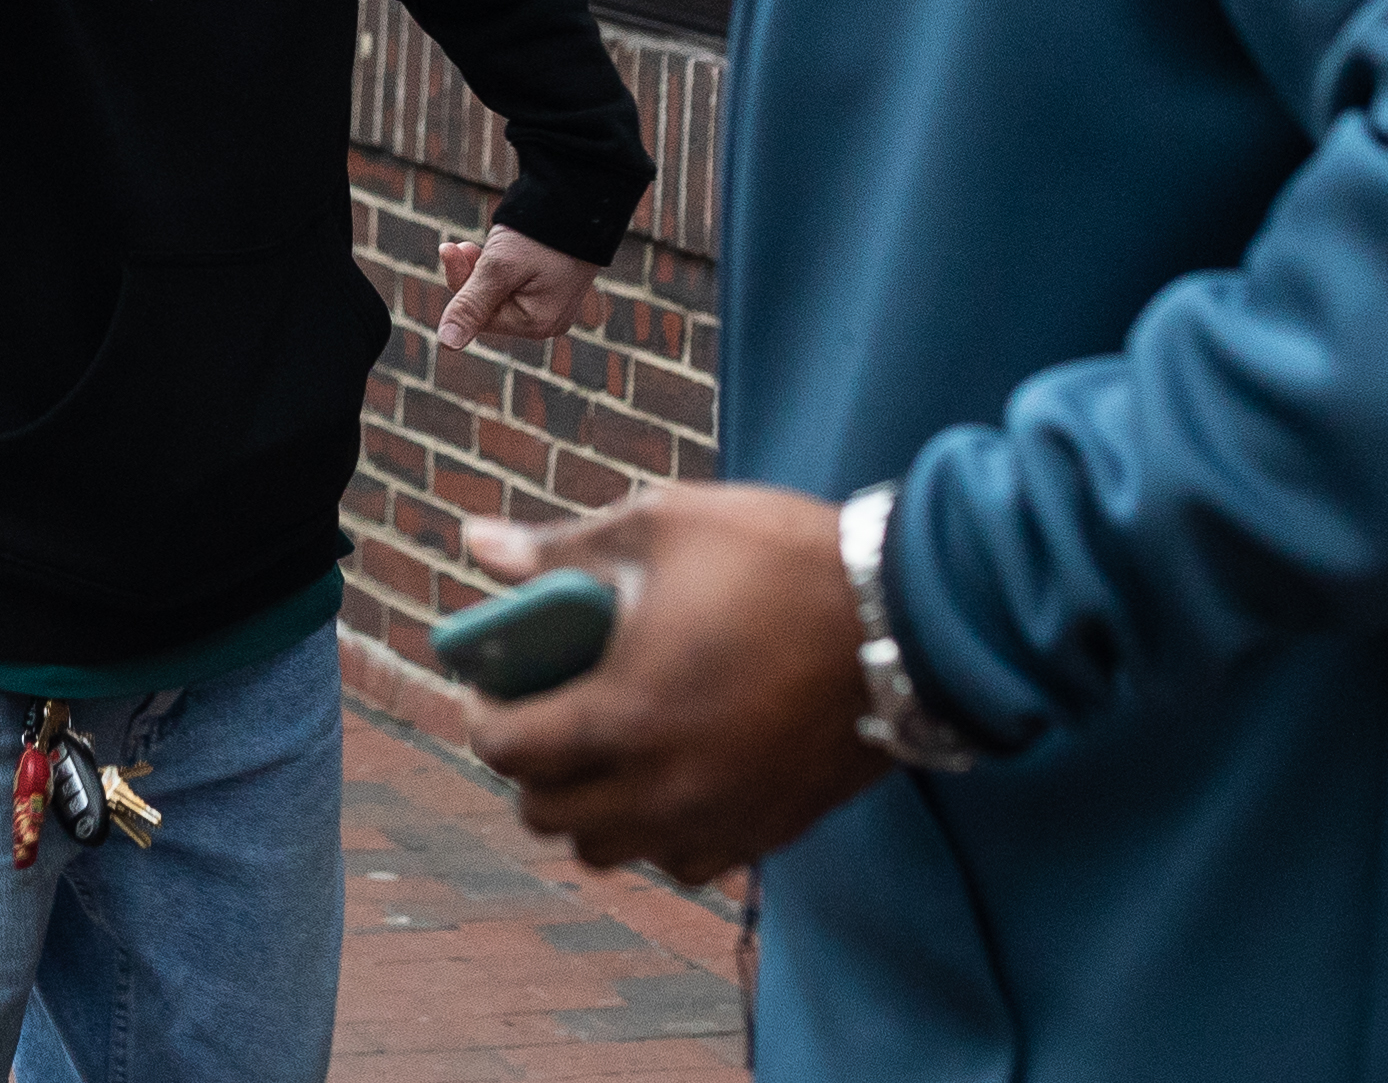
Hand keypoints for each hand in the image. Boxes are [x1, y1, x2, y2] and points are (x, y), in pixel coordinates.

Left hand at [437, 223, 595, 354]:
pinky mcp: (554, 285)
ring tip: (485, 241)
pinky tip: (502, 244)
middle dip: (473, 273)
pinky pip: (518, 281)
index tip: (448, 248)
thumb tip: (447, 344)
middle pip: (490, 305)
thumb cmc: (542, 235)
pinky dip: (503, 264)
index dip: (460, 283)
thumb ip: (471, 305)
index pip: (479, 317)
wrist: (582, 199)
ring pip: (502, 291)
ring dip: (485, 265)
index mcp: (536, 323)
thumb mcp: (500, 267)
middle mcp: (547, 321)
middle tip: (460, 244)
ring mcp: (553, 304)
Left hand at [461, 486, 886, 881]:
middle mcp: (663, 785)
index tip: (492, 685)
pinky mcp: (767, 831)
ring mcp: (718, 818)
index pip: (507, 750)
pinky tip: (670, 774)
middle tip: (544, 715)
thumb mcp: (662, 526)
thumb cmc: (779, 558)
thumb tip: (477, 544)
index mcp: (625, 711)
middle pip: (547, 817)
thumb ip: (560, 548)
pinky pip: (681, 862)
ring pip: (609, 851)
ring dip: (588, 808)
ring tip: (603, 748)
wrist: (910, 617)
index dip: (483, 717)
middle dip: (528, 768)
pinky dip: (658, 832)